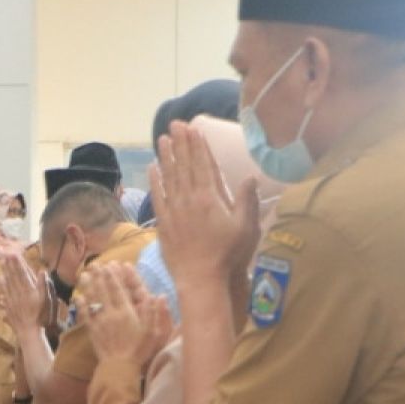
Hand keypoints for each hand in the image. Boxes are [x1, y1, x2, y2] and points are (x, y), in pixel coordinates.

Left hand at [1, 253, 50, 330]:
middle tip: (5, 253)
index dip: (18, 263)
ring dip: (5, 271)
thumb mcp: (44, 299)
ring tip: (2, 262)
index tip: (14, 254)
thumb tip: (42, 271)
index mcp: (28, 290)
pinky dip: (2, 285)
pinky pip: (4, 292)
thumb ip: (43, 285)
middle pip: (13, 276)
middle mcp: (18, 292)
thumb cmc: (39, 315)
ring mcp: (12, 299)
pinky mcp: (8, 305)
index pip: (22, 273)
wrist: (28, 330)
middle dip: (9, 264)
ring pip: (7, 282)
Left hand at [79, 263, 172, 369]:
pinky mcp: (92, 331)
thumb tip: (159, 296)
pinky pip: (85, 315)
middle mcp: (111, 313)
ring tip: (84, 274)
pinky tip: (78, 296)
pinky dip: (81, 305)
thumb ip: (154, 313)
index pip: (117, 289)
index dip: (112, 276)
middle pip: (103, 290)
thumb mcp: (152, 332)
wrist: (119, 368)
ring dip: (88, 285)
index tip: (109, 265)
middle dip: (99, 276)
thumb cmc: (139, 350)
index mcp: (126, 311)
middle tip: (95, 264)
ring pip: (92, 299)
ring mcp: (99, 322)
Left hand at [151, 121, 260, 285]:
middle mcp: (189, 199)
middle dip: (180, 143)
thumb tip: (251, 177)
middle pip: (184, 166)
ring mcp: (174, 211)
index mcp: (210, 197)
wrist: (201, 279)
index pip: (203, 165)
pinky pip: (158, 197)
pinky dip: (155, 181)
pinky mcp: (164, 224)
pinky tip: (153, 168)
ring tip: (162, 139)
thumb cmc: (228, 255)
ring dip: (166, 156)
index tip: (193, 129)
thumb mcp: (246, 227)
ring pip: (169, 177)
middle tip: (175, 124)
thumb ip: (247, 200)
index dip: (198, 145)